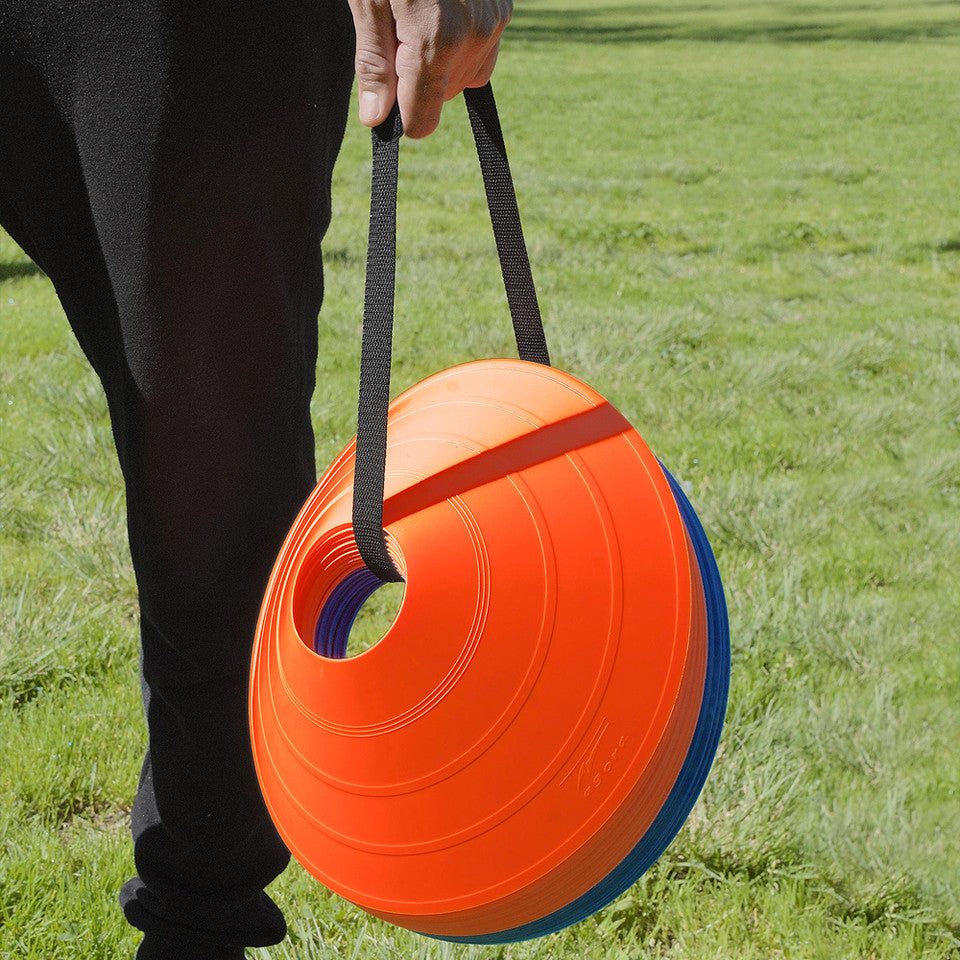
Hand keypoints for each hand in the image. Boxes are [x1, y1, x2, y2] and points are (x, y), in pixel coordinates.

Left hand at [347, 0, 511, 137]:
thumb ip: (374, 61)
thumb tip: (375, 117)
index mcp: (436, 40)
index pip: (421, 119)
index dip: (399, 112)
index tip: (385, 88)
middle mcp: (472, 37)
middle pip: (442, 98)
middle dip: (416, 77)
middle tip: (398, 29)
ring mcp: (493, 23)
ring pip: (465, 79)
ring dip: (441, 63)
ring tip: (420, 16)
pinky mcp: (502, 10)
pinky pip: (482, 53)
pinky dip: (461, 44)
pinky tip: (443, 12)